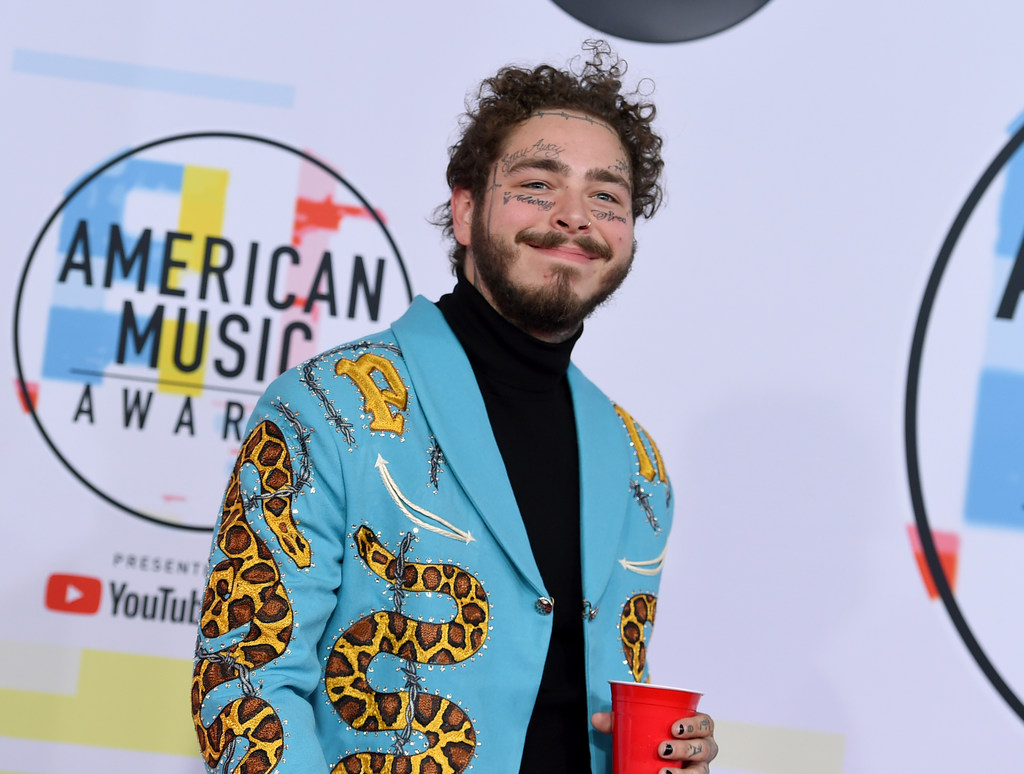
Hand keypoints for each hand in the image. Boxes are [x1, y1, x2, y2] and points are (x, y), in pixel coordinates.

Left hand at [590, 711, 718, 771]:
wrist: (651, 760)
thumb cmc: (651, 736)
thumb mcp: (637, 727)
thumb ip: (618, 721)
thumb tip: (596, 719)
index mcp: (695, 727)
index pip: (706, 723)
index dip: (695, 724)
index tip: (674, 727)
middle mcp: (703, 748)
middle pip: (706, 747)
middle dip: (685, 748)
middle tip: (662, 749)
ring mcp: (699, 767)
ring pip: (701, 770)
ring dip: (684, 773)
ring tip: (663, 773)